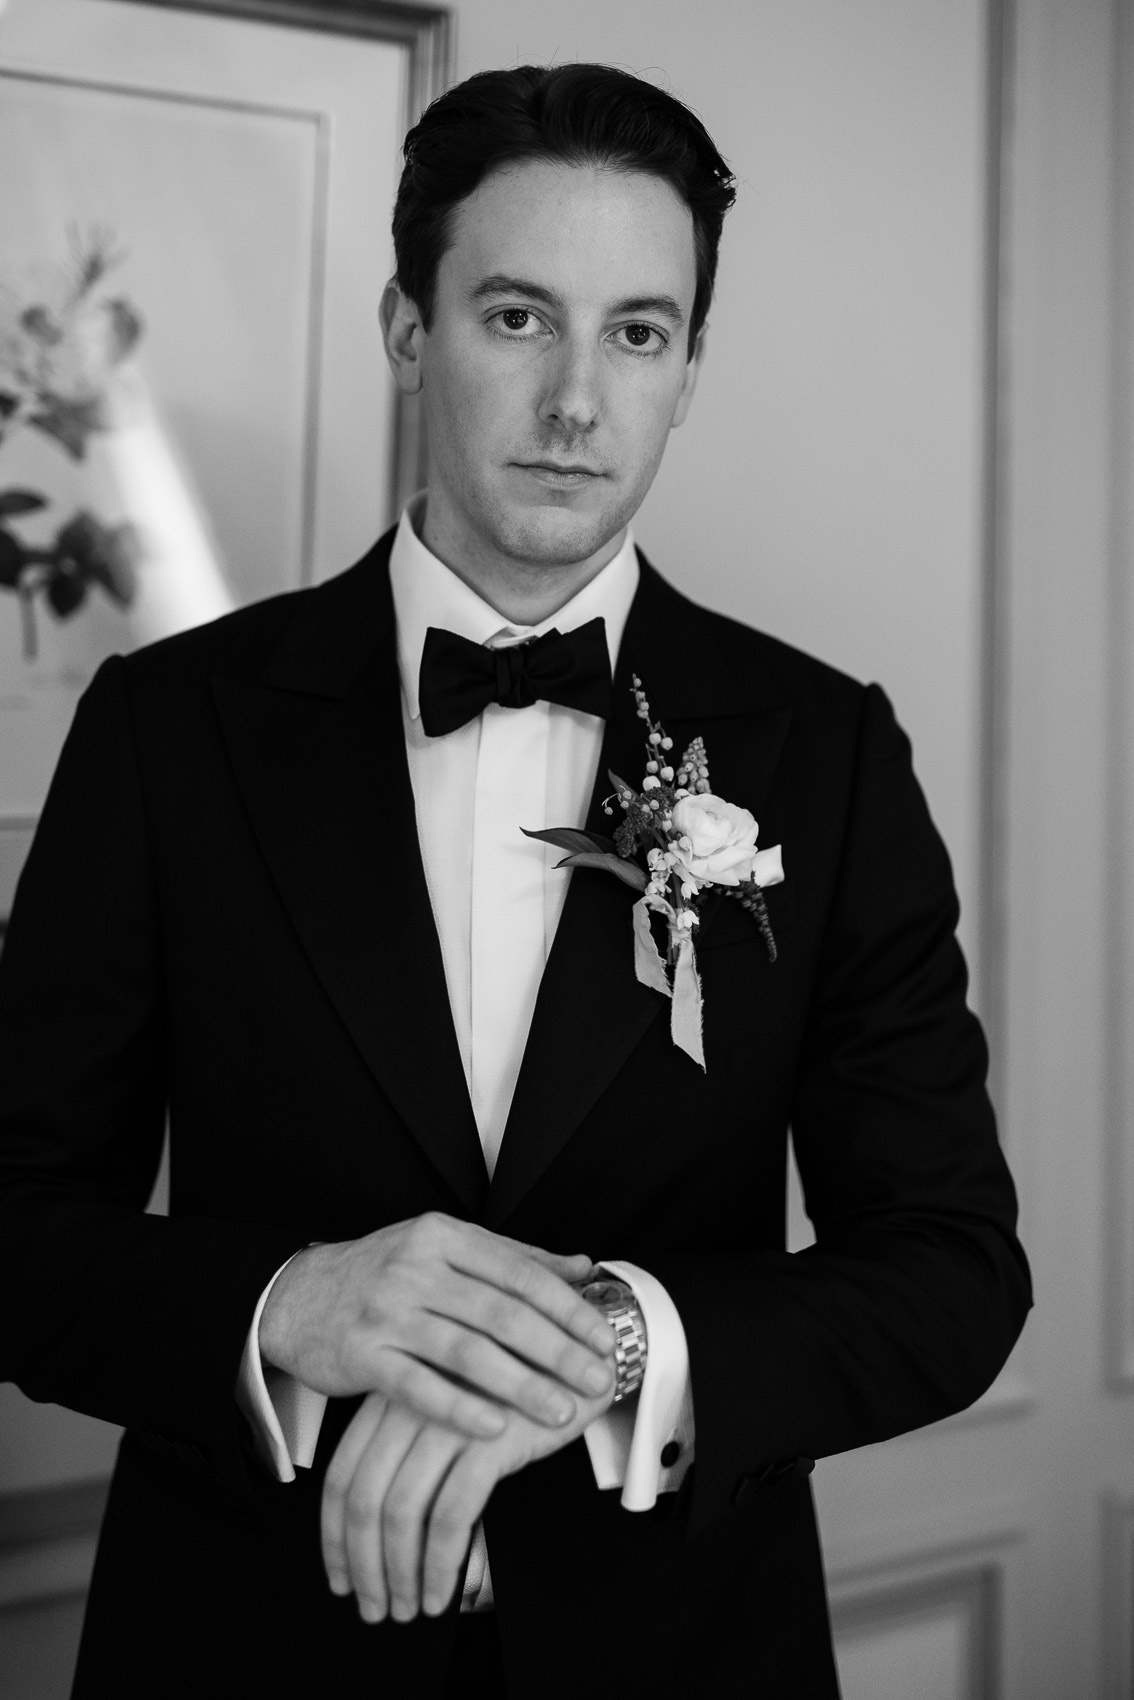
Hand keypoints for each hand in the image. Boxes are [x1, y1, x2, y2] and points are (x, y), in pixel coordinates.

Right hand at [258, 1212, 614, 1436]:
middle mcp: (415, 1266)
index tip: (602, 1337)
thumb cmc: (383, 1273)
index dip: (567, 1307)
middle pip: (500, 1312)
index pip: (519, 1271)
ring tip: (557, 1412)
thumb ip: (512, 1258)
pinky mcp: (361, 1354)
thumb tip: (581, 1265)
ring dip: (518, 1384)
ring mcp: (386, 1311)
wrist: (298, 1296)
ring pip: (465, 1350)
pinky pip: (417, 1386)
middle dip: (556, 1350)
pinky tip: (493, 1428)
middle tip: (595, 1379)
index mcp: (444, 1235)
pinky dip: (458, 1408)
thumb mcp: (444, 1249)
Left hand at [320, 1370, 615, 1621]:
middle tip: (375, 1609)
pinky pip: (450, 1517)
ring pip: (401, 1512)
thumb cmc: (516, 1383)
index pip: (341, 1473)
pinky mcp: (489, 1439)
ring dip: (399, 1574)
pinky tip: (443, 1594)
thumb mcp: (450, 1404)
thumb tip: (380, 1525)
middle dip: (362, 1565)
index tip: (340, 1577)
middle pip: (362, 1498)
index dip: (334, 1535)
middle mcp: (411, 1403)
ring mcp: (448, 1419)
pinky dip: (440, 1565)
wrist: (581, 1352)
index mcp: (392, 1393)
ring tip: (409, 1609)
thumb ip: (412, 1442)